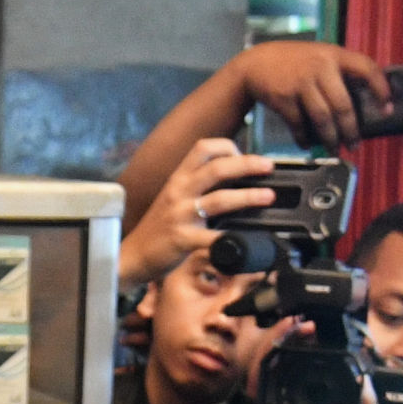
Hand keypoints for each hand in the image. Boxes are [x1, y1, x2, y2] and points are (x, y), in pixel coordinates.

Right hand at [119, 140, 275, 286]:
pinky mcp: (182, 240)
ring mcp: (180, 215)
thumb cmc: (159, 228)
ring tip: (267, 196)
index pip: (203, 148)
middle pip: (217, 168)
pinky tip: (247, 241)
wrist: (134, 255)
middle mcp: (179, 192)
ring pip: (219, 199)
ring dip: (248, 196)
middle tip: (268, 167)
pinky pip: (212, 238)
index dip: (228, 147)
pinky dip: (231, 239)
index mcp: (178, 178)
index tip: (245, 156)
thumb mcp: (175, 198)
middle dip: (247, 165)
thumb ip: (198, 187)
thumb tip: (233, 179)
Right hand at [225, 41, 389, 148]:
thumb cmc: (295, 63)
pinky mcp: (284, 98)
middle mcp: (319, 67)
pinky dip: (305, 139)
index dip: (381, 89)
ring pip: (323, 119)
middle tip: (355, 144)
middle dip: (351, 130)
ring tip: (335, 149)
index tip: (387, 110)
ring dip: (331, 139)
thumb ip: (340, 73)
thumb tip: (366, 103)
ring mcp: (301, 82)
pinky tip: (308, 144)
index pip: (366, 68)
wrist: (256, 63)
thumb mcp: (320, 57)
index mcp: (334, 55)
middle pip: (343, 105)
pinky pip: (300, 125)